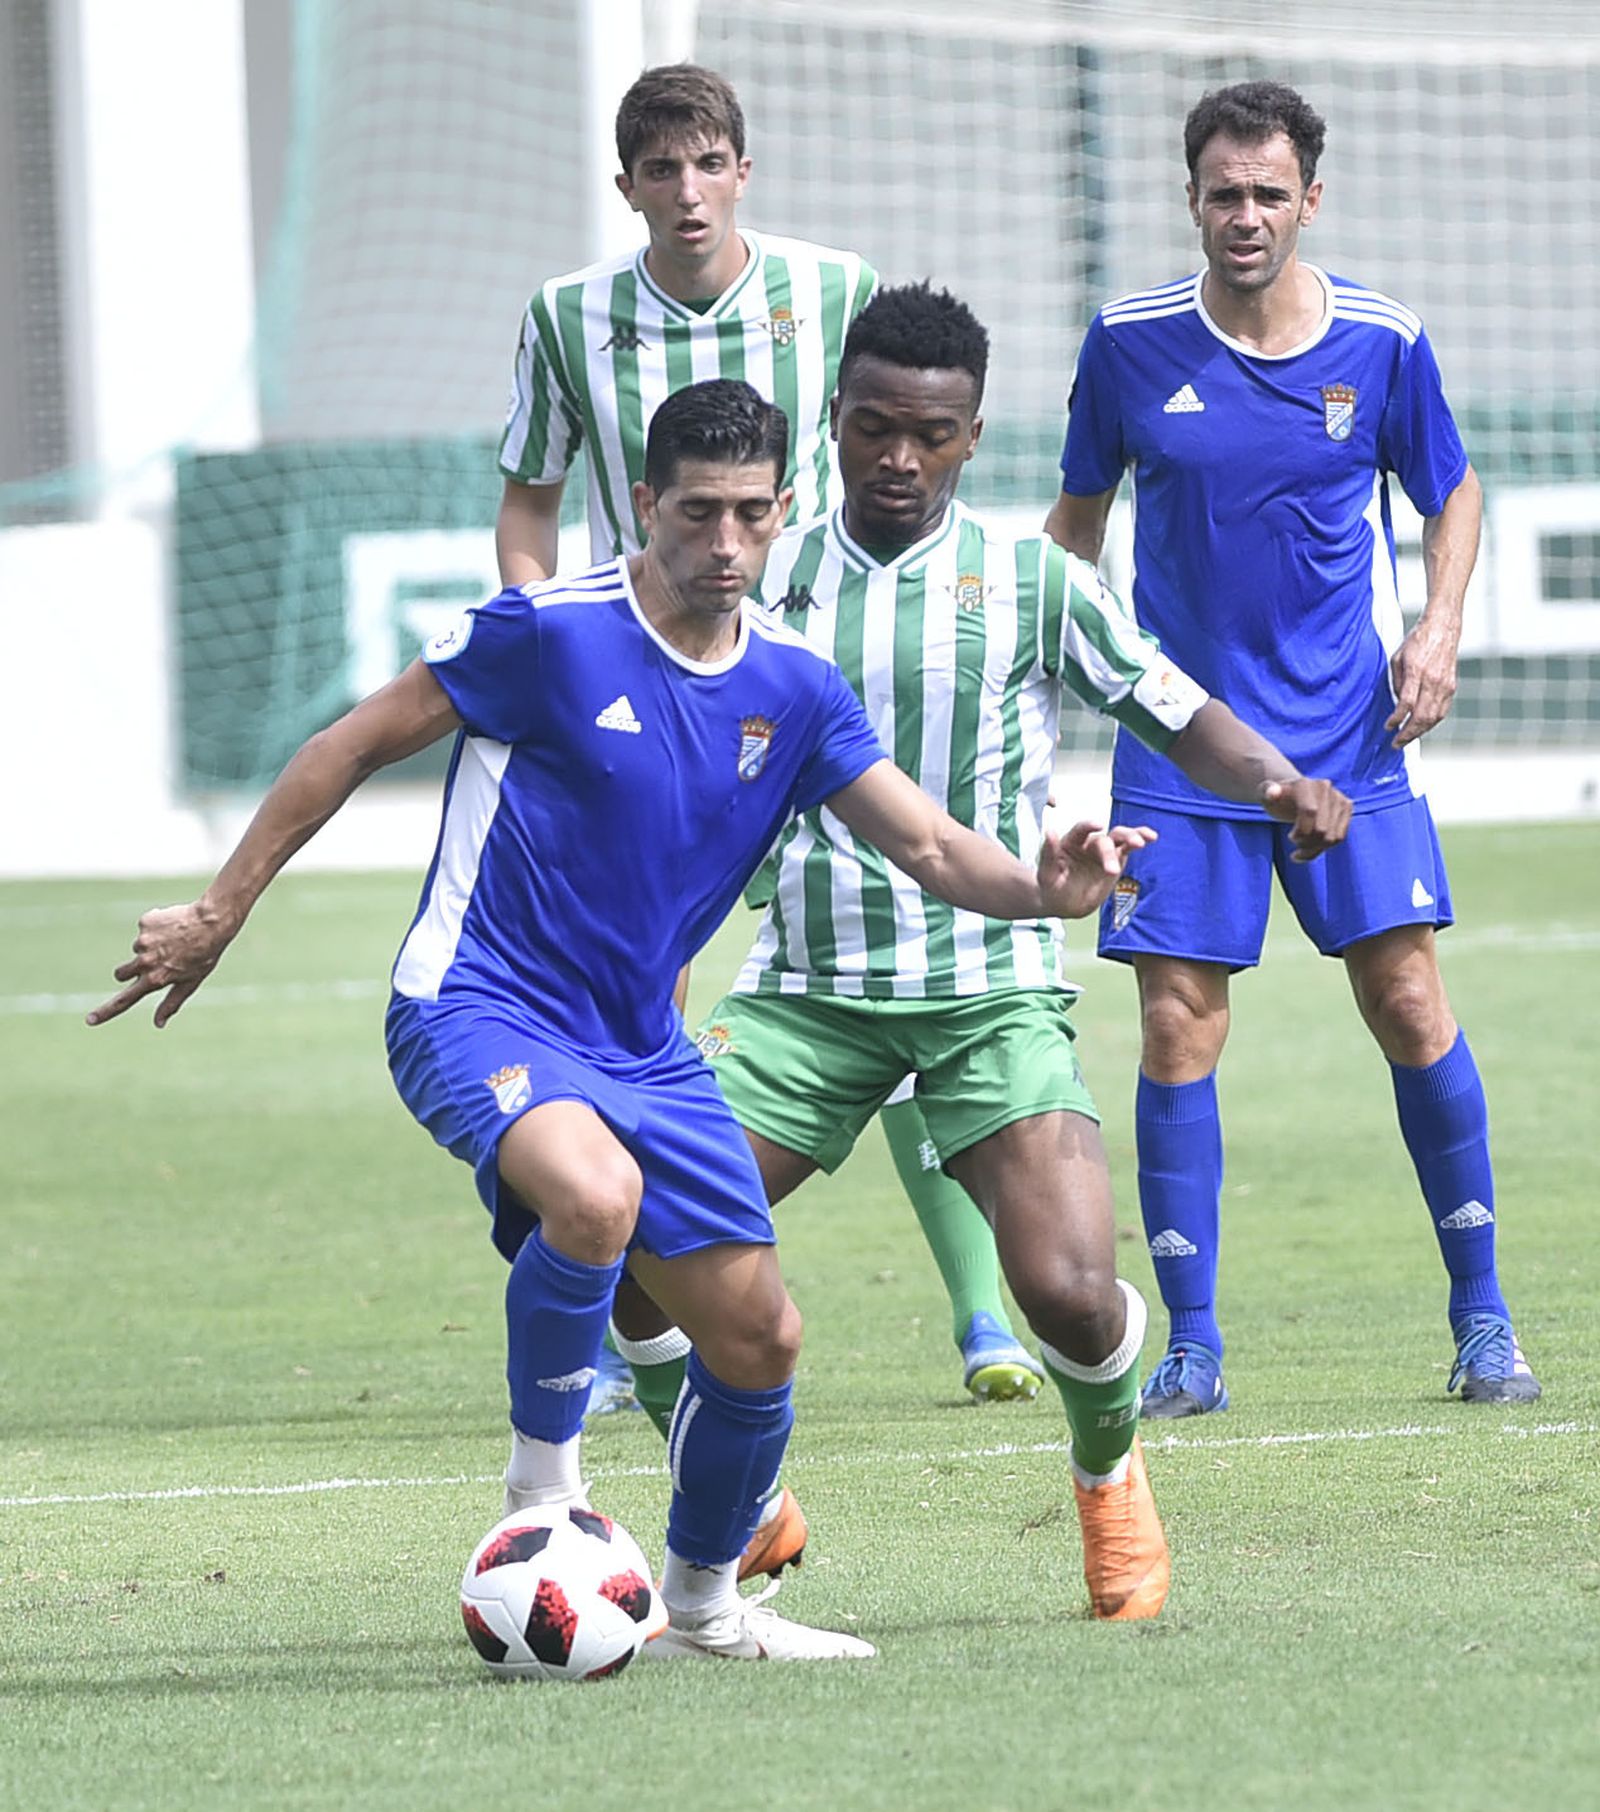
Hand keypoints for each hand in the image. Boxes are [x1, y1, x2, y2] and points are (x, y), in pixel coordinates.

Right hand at [86, 900, 235, 1027]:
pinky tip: (173, 927)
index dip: (106, 1012)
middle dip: (129, 971)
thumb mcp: (191, 982)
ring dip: (150, 947)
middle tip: (154, 963)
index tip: (90, 1020)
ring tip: (175, 941)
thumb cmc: (204, 956)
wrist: (211, 922)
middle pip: (121, 973)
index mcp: (155, 979)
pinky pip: (144, 929)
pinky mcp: (144, 923)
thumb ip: (171, 1002)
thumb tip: (158, 1024)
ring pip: (137, 949)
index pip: (124, 1000)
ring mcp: (143, 941)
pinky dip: (155, 929)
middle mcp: (144, 962)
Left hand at [1035, 820, 1156, 919]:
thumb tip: (1050, 831)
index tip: (1098, 825)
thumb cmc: (1052, 886)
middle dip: (1109, 853)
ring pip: (1119, 838)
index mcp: (1071, 842)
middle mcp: (1089, 843)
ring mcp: (1104, 851)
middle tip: (1112, 870)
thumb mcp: (1045, 874)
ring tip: (1141, 842)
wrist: (1063, 902)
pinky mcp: (1116, 860)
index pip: (1080, 830)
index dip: (1088, 826)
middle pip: (1103, 840)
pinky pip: (1128, 848)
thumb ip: (1048, 853)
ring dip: (1131, 837)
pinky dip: (1140, 840)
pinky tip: (1151, 837)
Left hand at [1260, 778, 1351, 861]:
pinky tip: (1310, 850)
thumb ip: (1265, 791)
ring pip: (1332, 837)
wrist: (1294, 793)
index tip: (1290, 837)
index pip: (1310, 812)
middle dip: (1305, 843)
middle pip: (1322, 828)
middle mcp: (1325, 788)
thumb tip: (1272, 792)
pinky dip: (1324, 848)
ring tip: (1299, 851)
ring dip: (1314, 850)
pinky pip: (1340, 836)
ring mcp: (1338, 797)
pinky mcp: (1347, 807)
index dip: (1301, 831)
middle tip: (1293, 842)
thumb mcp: (1265, 794)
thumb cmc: (1277, 798)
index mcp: (1305, 784)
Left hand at [1386, 616, 1459, 747]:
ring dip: (1419, 732)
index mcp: (1417, 671)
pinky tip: (1421, 728)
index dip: (1396, 719)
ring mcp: (1445, 685)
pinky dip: (1431, 723)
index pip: (1407, 703)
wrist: (1443, 628)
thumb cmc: (1417, 641)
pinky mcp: (1452, 687)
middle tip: (1396, 743)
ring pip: (1434, 717)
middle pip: (1422, 716)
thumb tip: (1397, 704)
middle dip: (1408, 733)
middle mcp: (1433, 680)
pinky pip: (1442, 711)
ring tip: (1406, 739)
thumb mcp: (1397, 658)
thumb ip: (1396, 682)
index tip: (1388, 727)